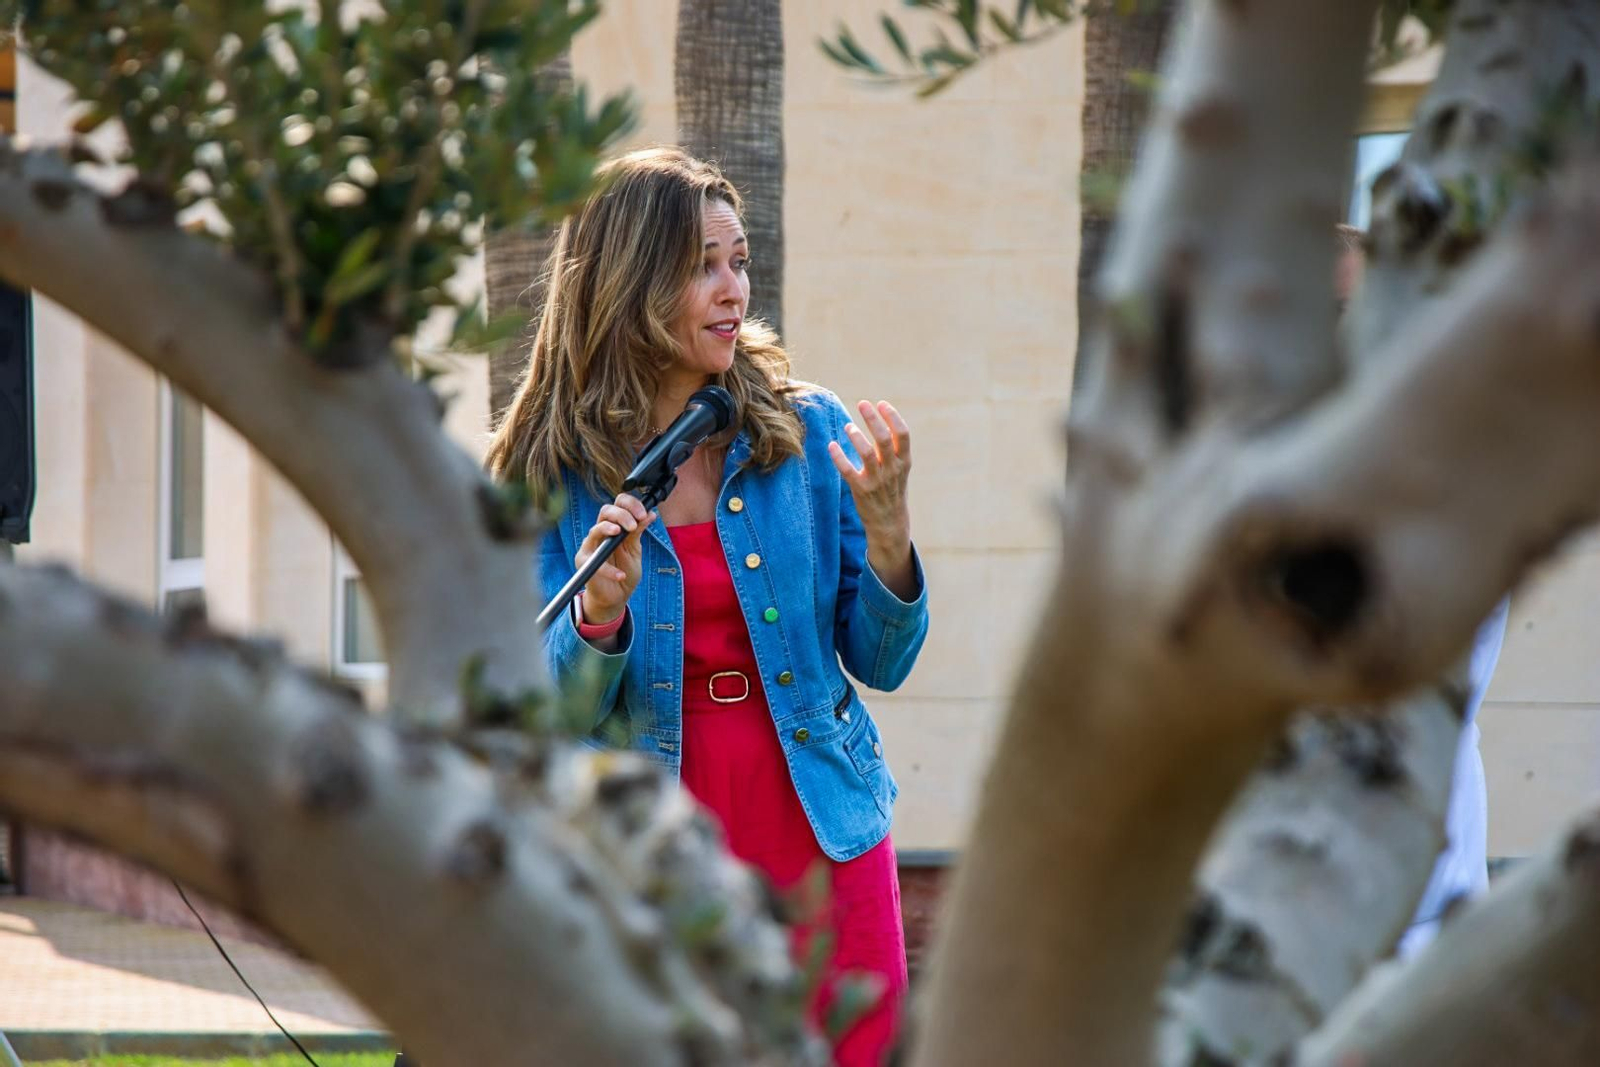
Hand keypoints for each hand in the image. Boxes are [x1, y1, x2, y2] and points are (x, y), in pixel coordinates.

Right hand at [577, 493, 654, 624]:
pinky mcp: (584, 563)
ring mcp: (590, 546)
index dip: (631, 504)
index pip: (618, 505)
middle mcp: (601, 532)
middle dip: (622, 514)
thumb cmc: (625, 571)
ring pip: (595, 530)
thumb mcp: (634, 550)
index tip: (644, 513)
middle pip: (605, 511)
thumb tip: (650, 514)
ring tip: (622, 533)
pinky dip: (609, 569)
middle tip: (634, 525)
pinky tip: (620, 575)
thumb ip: (638, 532)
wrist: (616, 596)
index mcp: (614, 526)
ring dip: (608, 528)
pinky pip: (595, 562)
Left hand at [829, 401, 915, 596]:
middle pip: (884, 439)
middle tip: (863, 403)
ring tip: (848, 425)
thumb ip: (893, 448)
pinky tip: (831, 445)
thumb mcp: (900, 468)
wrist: (889, 522)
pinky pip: (848, 471)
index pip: (903, 434)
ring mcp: (877, 481)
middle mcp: (892, 470)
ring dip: (857, 437)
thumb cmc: (892, 489)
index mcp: (904, 461)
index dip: (893, 416)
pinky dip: (838, 457)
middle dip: (873, 419)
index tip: (881, 403)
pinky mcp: (861, 490)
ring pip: (867, 454)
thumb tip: (879, 419)